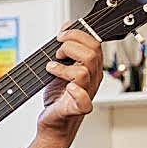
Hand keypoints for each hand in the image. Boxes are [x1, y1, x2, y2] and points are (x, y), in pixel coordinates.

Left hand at [40, 24, 103, 141]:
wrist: (54, 122)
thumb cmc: (58, 96)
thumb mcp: (60, 65)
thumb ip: (65, 46)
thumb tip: (67, 25)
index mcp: (91, 67)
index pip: (94, 43)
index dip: (77, 35)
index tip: (61, 36)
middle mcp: (92, 79)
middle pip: (92, 54)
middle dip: (70, 47)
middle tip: (57, 53)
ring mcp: (86, 93)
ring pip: (85, 72)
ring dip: (63, 67)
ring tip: (52, 68)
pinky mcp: (77, 108)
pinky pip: (84, 101)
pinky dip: (76, 92)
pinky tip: (66, 88)